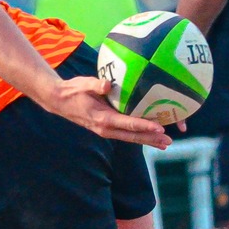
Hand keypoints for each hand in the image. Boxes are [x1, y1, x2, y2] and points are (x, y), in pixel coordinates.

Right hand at [45, 75, 171, 147]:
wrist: (59, 101)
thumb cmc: (73, 90)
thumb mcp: (82, 84)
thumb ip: (95, 84)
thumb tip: (108, 84)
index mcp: (102, 118)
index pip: (128, 124)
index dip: (145, 126)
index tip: (160, 128)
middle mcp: (105, 128)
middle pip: (133, 136)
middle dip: (151, 139)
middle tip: (168, 141)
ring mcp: (106, 130)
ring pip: (130, 138)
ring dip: (148, 140)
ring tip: (164, 144)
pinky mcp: (106, 128)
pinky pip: (125, 134)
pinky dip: (139, 135)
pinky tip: (150, 135)